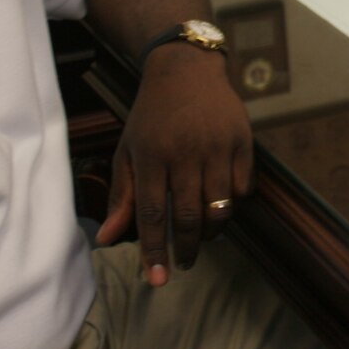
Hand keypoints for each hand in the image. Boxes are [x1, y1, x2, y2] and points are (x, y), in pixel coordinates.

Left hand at [97, 45, 252, 281]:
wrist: (186, 70)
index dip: (153, 250)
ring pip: (219, 207)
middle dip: (185, 249)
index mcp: (151, 156)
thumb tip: (106, 238)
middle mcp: (185, 152)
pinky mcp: (242, 141)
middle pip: (188, 216)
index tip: (156, 279)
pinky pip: (242, 188)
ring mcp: (217, 146)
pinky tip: (221, 203)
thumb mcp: (128, 150)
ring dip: (210, 231)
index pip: (151, 214)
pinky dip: (233, 204)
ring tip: (200, 236)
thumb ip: (121, 196)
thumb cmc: (151, 116)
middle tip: (182, 263)